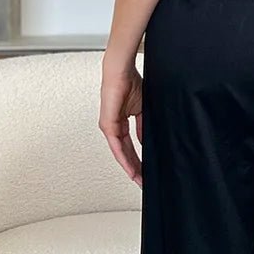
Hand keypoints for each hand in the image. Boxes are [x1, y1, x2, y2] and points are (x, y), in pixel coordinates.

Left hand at [99, 63, 143, 186]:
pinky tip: (130, 168)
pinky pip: (116, 146)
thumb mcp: (142, 110)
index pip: (130, 147)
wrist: (122, 72)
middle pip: (125, 154)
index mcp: (120, 124)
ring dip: (130, 167)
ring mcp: (109, 127)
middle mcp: (113, 128)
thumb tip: (146, 141)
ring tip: (139, 179)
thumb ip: (143, 127)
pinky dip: (124, 159)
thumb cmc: (130, 84)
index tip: (146, 172)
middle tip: (143, 182)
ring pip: (120, 153)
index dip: (138, 160)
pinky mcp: (108, 125)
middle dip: (135, 169)